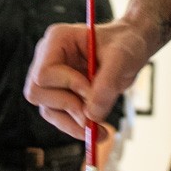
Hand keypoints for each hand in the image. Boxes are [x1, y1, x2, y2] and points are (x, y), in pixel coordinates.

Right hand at [24, 18, 150, 140]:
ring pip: (47, 109)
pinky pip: (59, 118)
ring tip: (99, 129)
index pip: (45, 73)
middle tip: (94, 117)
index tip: (92, 91)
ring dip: (73, 123)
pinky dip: (77, 127)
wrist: (133, 50)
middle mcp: (48, 58)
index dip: (68, 86)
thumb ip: (107, 83)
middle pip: (38, 92)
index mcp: (57, 40)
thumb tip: (91, 115)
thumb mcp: (122, 58)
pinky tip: (97, 131)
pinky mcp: (61, 95)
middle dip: (68, 107)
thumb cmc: (126, 44)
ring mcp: (52, 78)